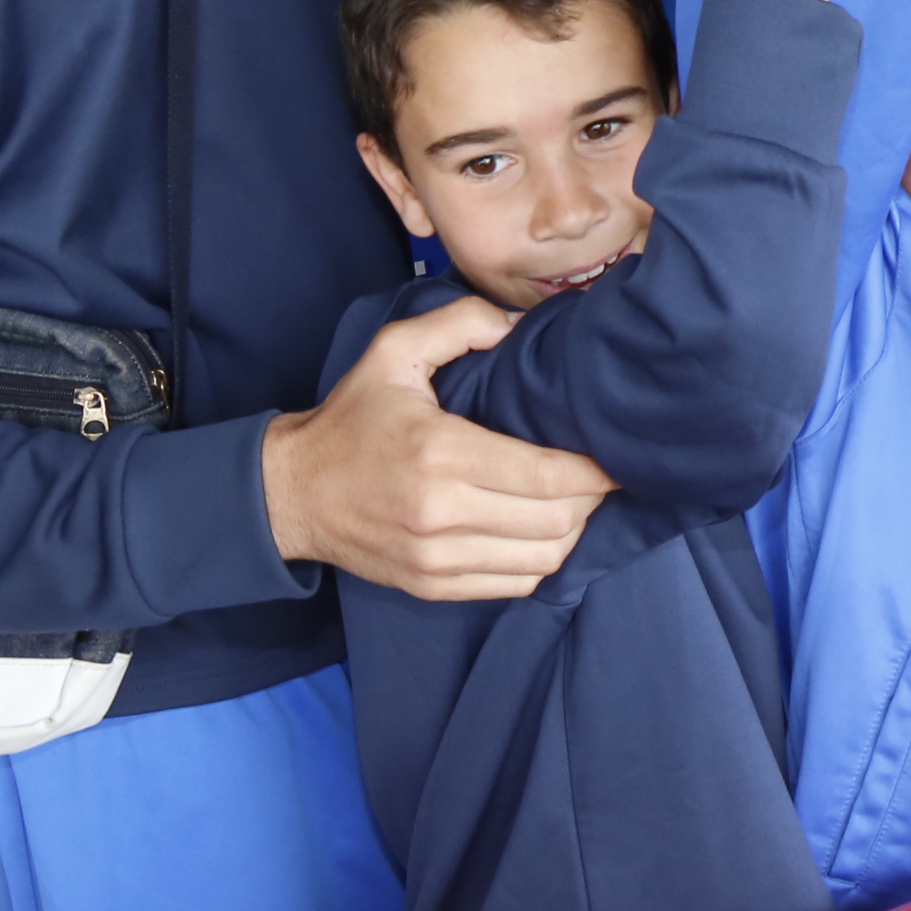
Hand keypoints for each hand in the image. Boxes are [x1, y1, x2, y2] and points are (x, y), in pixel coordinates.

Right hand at [261, 299, 615, 598]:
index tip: (617, 456)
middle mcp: (441, 513)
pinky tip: (544, 530)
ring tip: (577, 501)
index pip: (546, 475)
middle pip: (555, 520)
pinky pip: (515, 584)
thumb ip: (461, 323)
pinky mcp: (432, 586)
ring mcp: (436, 559)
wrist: (292, 493)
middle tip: (602, 473)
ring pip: (543, 559)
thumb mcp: (394, 351)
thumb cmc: (351, 418)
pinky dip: (543, 560)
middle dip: (593, 499)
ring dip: (573, 531)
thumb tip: (522, 323)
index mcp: (440, 452)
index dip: (596, 470)